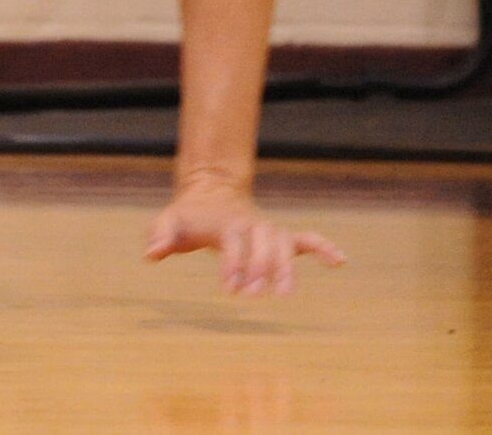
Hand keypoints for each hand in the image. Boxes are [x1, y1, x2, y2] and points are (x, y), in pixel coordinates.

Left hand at [144, 182, 345, 296]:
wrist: (210, 193)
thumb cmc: (188, 216)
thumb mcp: (168, 221)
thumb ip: (160, 235)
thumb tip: (151, 254)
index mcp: (226, 222)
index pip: (234, 240)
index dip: (233, 262)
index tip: (230, 287)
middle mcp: (252, 223)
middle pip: (265, 239)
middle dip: (262, 266)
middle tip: (254, 296)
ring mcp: (268, 229)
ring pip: (285, 242)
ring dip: (287, 266)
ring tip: (286, 293)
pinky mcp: (279, 236)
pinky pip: (306, 239)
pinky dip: (323, 247)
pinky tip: (340, 261)